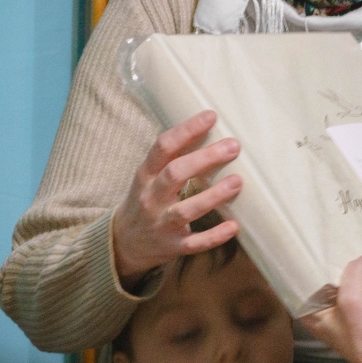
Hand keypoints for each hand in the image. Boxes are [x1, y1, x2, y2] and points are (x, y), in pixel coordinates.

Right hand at [111, 111, 242, 287]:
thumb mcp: (150, 176)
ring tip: (238, 181)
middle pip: (175, 174)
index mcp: (145, 175)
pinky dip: (214, 236)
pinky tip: (234, 227)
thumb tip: (211, 127)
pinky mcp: (172, 246)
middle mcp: (150, 198)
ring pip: (185, 210)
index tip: (211, 116)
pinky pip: (194, 243)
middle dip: (204, 159)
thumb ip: (174, 157)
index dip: (187, 130)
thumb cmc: (148, 199)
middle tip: (233, 146)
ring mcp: (160, 224)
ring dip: (213, 196)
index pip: (163, 147)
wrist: (124, 243)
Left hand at [302, 256, 361, 362]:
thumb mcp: (353, 297)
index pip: (297, 289)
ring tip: (351, 258)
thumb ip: (355, 272)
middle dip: (326, 270)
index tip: (302, 253)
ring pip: (341, 291)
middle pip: (320, 288)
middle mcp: (324, 319)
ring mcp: (344, 321)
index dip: (299, 272)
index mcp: (312, 316)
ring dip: (347, 278)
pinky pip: (358, 297)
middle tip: (330, 249)